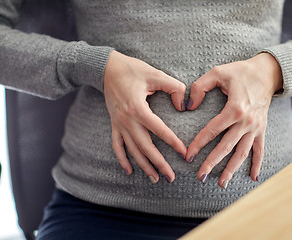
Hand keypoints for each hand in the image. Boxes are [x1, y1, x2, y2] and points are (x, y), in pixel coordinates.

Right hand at [103, 51, 186, 183]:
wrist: (107, 68)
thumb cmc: (132, 70)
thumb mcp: (155, 74)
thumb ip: (174, 87)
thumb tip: (182, 106)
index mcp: (138, 108)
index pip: (159, 130)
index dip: (173, 142)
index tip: (184, 153)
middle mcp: (127, 120)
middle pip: (145, 147)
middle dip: (158, 163)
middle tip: (171, 177)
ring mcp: (119, 124)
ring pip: (132, 150)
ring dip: (143, 166)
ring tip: (155, 179)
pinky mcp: (114, 124)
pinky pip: (117, 146)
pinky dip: (122, 159)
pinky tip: (129, 171)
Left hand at [186, 53, 282, 187]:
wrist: (268, 72)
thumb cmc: (241, 72)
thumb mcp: (218, 72)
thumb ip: (200, 86)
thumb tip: (189, 106)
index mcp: (234, 108)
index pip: (212, 130)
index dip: (198, 144)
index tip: (188, 155)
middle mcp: (246, 122)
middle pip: (226, 147)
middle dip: (212, 163)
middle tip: (200, 176)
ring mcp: (256, 127)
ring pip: (242, 153)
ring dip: (232, 169)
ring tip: (221, 183)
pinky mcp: (262, 129)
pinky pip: (260, 150)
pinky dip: (257, 164)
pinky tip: (254, 178)